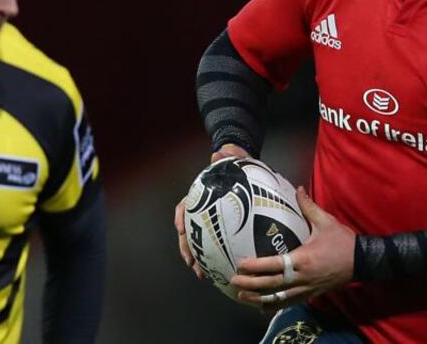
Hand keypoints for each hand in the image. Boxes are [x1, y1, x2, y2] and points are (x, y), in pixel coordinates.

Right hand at [175, 144, 250, 274]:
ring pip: (197, 243)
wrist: (246, 173)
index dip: (180, 217)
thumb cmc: (239, 167)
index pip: (185, 206)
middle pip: (188, 231)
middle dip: (186, 248)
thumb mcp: (236, 160)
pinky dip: (216, 259)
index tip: (181, 229)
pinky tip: (222, 272)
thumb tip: (218, 152)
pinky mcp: (222, 230)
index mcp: (201, 196)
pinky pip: (215, 246)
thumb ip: (228, 156)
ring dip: (197, 259)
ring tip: (201, 274)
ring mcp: (210, 221)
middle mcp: (202, 210)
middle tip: (191, 262)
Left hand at [231, 187, 355, 310]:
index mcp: (303, 259)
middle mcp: (302, 277)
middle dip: (251, 284)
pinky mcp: (311, 294)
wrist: (362, 261)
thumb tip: (298, 188)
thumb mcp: (326, 221)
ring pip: (278, 298)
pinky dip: (274, 306)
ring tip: (242, 296)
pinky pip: (289, 302)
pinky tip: (262, 307)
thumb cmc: (342, 241)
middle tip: (233, 281)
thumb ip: (309, 206)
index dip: (255, 267)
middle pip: (271, 285)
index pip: (273, 265)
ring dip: (258, 299)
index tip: (240, 264)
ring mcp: (306, 289)